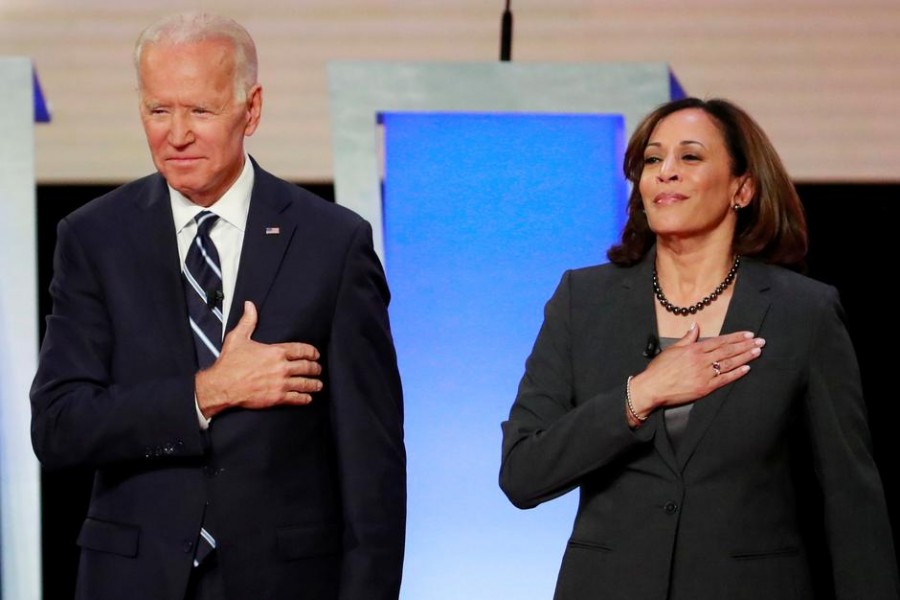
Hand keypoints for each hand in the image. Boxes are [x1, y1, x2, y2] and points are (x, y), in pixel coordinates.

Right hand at [195, 301, 322, 418]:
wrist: (222, 386)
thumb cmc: (229, 363)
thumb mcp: (238, 338)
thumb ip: (248, 321)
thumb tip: (250, 305)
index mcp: (276, 351)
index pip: (302, 350)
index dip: (312, 352)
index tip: (315, 354)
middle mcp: (282, 367)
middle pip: (307, 366)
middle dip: (315, 368)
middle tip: (318, 369)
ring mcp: (281, 383)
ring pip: (305, 383)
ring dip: (314, 384)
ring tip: (318, 385)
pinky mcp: (277, 398)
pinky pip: (297, 398)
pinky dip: (305, 398)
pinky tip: (308, 398)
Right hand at [627, 323, 763, 422]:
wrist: (652, 388)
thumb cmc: (659, 369)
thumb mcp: (672, 349)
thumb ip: (687, 338)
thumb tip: (695, 326)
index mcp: (694, 349)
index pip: (719, 341)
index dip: (736, 337)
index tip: (748, 334)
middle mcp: (701, 360)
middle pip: (728, 351)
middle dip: (745, 345)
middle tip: (760, 342)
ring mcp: (704, 374)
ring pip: (729, 363)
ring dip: (745, 357)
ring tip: (757, 352)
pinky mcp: (705, 388)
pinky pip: (724, 379)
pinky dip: (736, 373)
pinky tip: (746, 368)